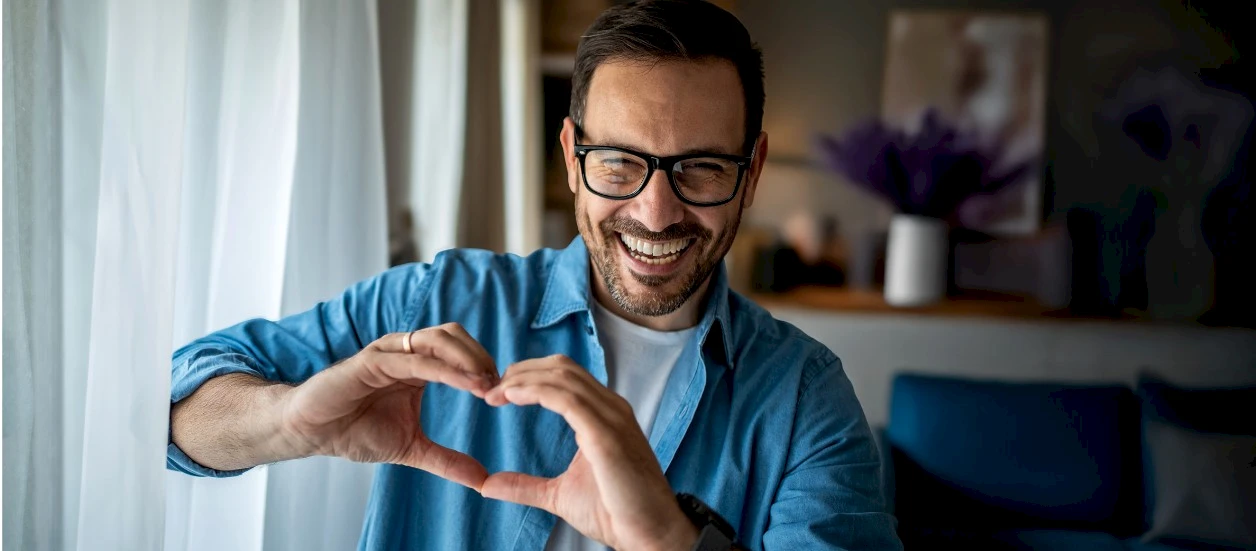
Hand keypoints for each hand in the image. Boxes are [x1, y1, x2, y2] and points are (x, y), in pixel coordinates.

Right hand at [279, 323, 498, 489]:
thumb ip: (446, 460)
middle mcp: (405, 351)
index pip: (460, 351)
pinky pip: (414, 359)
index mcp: (417, 365)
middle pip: (454, 336)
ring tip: (487, 383)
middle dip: (481, 357)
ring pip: (437, 340)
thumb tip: (482, 480)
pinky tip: (465, 383)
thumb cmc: (354, 431)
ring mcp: (388, 352)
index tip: (506, 392)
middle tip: (501, 386)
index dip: (484, 366)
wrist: (311, 433)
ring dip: (468, 359)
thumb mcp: (410, 448)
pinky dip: (443, 369)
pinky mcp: (371, 361)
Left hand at [480, 355, 698, 550]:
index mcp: (604, 414)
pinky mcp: (607, 434)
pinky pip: (568, 399)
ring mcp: (611, 418)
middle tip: (490, 389)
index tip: (497, 393)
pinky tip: (513, 396)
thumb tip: (486, 485)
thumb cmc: (615, 513)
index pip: (564, 375)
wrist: (650, 533)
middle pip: (561, 367)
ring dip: (523, 379)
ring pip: (563, 376)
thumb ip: (524, 485)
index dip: (527, 376)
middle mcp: (610, 408)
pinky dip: (537, 392)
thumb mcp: (559, 495)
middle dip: (521, 371)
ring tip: (496, 392)